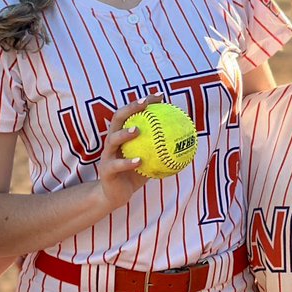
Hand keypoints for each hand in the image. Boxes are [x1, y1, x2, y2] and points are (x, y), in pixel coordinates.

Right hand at [94, 94, 160, 209]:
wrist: (115, 195)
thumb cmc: (134, 174)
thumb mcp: (150, 160)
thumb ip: (161, 148)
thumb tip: (185, 140)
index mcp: (122, 135)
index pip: (131, 112)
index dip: (143, 102)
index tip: (160, 96)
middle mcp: (112, 141)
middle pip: (118, 118)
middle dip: (130, 108)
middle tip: (144, 104)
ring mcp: (107, 155)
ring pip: (113, 139)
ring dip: (124, 133)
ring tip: (137, 130)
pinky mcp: (106, 170)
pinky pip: (117, 165)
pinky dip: (128, 162)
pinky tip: (140, 161)